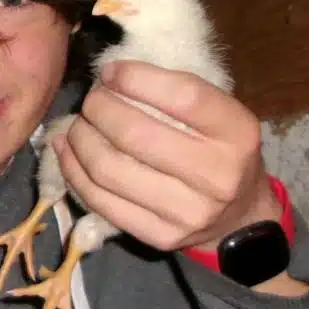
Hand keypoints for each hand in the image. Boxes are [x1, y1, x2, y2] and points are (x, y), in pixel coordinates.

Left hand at [54, 61, 280, 253]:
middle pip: (136, 134)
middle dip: (99, 108)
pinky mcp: (159, 237)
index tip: (111, 72)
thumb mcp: (218, 113)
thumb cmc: (219, 149)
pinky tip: (67, 150)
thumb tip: (110, 74)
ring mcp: (188, 212)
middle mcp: (217, 175)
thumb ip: (175, 92)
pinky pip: (101, 201)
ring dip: (81, 139)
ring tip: (78, 124)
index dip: (136, 78)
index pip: (182, 96)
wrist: (240, 215)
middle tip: (92, 99)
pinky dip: (74, 170)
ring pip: (110, 169)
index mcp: (237, 133)